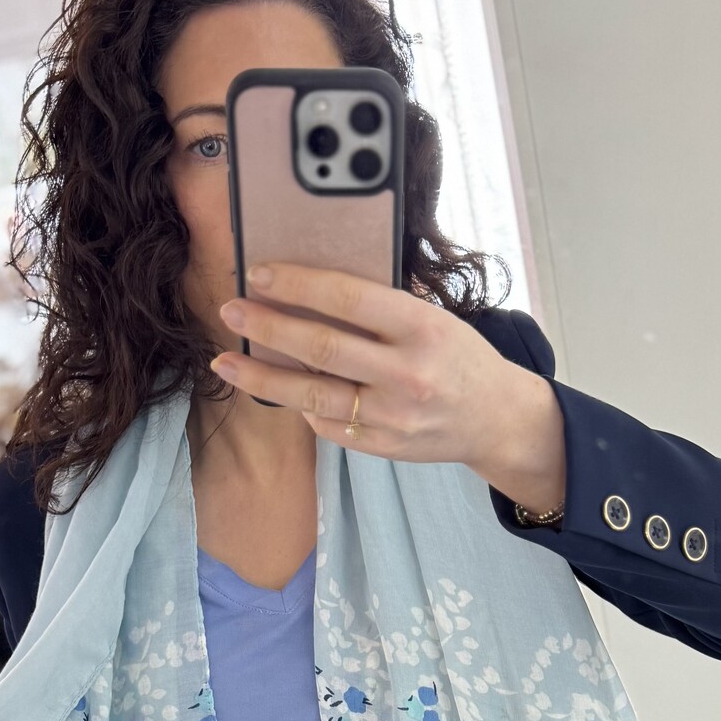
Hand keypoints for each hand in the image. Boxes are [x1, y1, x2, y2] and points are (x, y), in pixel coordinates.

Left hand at [208, 262, 565, 506]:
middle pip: (321, 347)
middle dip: (268, 326)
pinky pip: (328, 427)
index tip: (259, 273)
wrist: (495, 418)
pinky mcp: (384, 447)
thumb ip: (382, 308)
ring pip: (312, 395)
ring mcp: (394, 417)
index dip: (298, 285)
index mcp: (422, 328)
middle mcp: (407, 374)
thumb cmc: (457, 357)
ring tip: (225, 361)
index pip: (348, 298)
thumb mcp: (433, 318)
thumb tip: (311, 287)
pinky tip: (278, 390)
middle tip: (230, 310)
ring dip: (261, 376)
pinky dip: (301, 407)